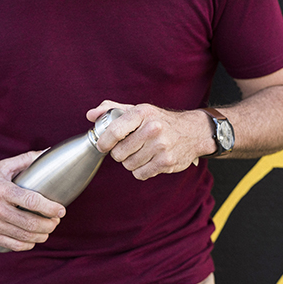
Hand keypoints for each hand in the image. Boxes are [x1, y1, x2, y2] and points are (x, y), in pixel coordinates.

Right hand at [0, 151, 65, 251]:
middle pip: (30, 222)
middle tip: (56, 222)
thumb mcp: (2, 166)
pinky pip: (11, 245)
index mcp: (3, 189)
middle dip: (49, 225)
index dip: (50, 208)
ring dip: (40, 236)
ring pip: (23, 236)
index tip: (61, 210)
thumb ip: (26, 160)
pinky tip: (32, 240)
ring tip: (48, 231)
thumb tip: (47, 152)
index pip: (32, 201)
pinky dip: (26, 245)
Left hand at [87, 100, 215, 179]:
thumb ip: (112, 110)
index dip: (104, 141)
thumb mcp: (138, 109)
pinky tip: (149, 160)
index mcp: (142, 112)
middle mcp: (153, 128)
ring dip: (131, 162)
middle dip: (119, 153)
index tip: (103, 145)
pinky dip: (141, 170)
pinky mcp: (166, 162)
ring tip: (141, 152)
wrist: (192, 132)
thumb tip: (90, 115)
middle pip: (118, 153)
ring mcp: (161, 146)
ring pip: (128, 165)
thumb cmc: (160, 120)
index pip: (114, 130)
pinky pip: (140, 174)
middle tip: (128, 147)